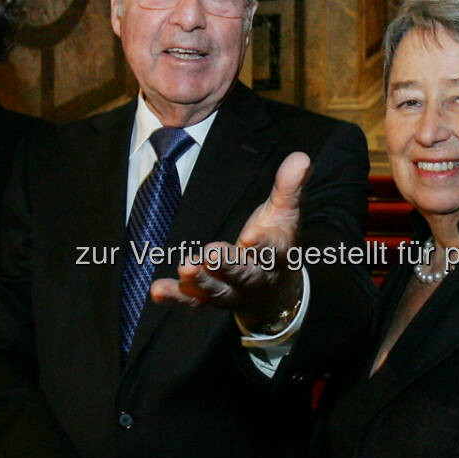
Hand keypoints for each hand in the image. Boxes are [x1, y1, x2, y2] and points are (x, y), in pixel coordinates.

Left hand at [150, 151, 310, 330]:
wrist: (272, 291)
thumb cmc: (273, 241)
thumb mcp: (284, 213)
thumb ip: (289, 187)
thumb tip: (301, 157)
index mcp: (275, 256)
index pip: (271, 251)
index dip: (263, 245)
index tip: (251, 237)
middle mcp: (254, 278)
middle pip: (242, 273)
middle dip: (226, 265)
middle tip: (210, 254)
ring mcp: (231, 291)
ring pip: (217, 290)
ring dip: (201, 281)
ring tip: (186, 268)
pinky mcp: (209, 298)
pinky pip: (192, 300)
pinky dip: (176, 296)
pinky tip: (158, 291)